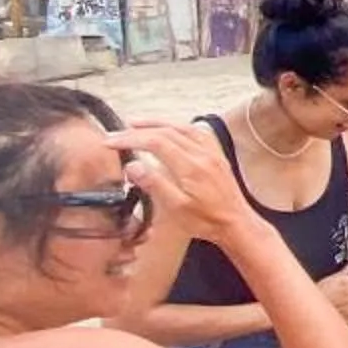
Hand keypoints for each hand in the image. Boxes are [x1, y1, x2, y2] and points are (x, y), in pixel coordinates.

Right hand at [108, 122, 250, 240]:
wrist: (237, 224)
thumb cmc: (207, 221)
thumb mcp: (176, 209)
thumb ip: (154, 184)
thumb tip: (131, 166)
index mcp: (191, 166)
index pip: (155, 142)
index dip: (130, 139)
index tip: (110, 143)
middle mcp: (202, 153)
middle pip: (166, 131)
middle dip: (138, 130)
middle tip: (116, 134)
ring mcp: (211, 152)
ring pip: (182, 127)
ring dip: (157, 123)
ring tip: (136, 124)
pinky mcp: (217, 155)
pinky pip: (196, 131)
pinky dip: (178, 126)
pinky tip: (170, 129)